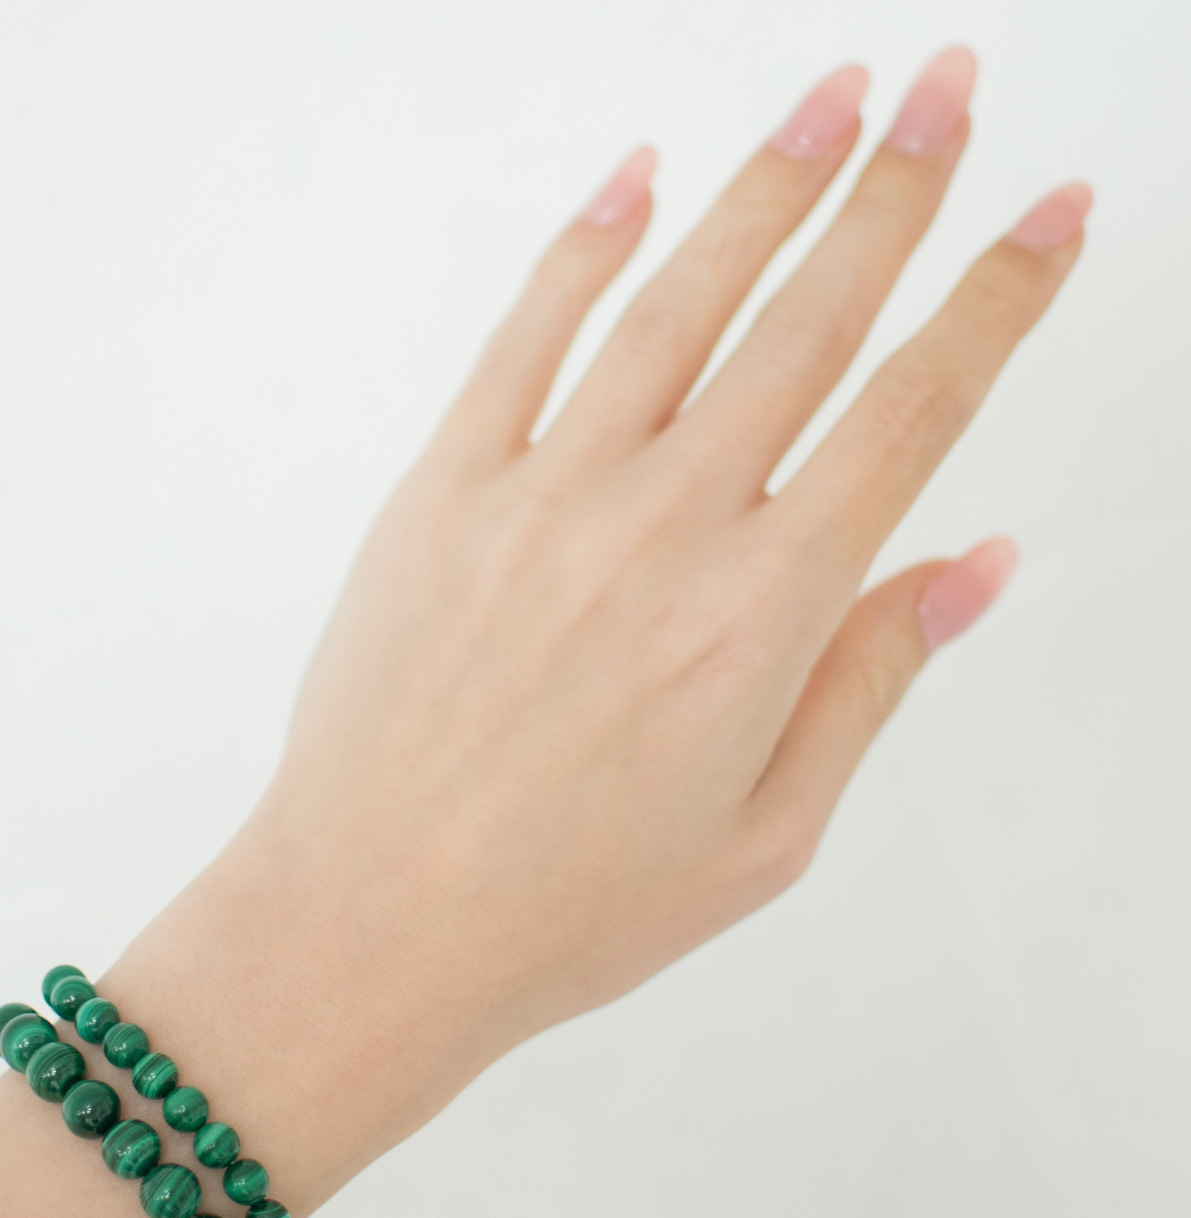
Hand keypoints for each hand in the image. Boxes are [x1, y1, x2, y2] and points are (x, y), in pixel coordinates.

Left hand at [239, 48, 1087, 1057]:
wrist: (375, 921)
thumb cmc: (569, 908)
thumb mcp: (765, 833)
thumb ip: (868, 682)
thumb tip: (970, 565)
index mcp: (761, 615)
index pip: (912, 415)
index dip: (995, 303)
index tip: (1047, 216)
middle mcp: (663, 529)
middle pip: (807, 324)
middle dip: (894, 192)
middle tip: (948, 90)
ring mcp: (544, 497)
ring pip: (677, 304)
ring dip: (764, 190)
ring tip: (831, 98)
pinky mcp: (443, 494)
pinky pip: (524, 340)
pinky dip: (584, 249)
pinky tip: (635, 182)